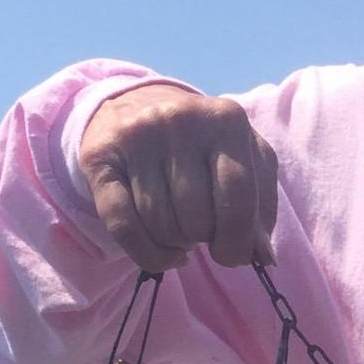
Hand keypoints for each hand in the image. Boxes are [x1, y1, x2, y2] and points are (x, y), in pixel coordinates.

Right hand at [79, 83, 277, 272]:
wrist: (139, 106)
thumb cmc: (204, 147)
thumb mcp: (244, 163)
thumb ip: (260, 206)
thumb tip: (263, 257)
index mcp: (227, 119)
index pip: (238, 197)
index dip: (239, 240)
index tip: (235, 254)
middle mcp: (180, 120)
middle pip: (197, 218)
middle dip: (204, 238)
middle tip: (202, 228)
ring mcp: (137, 136)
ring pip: (162, 226)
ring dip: (176, 242)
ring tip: (182, 225)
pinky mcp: (100, 158)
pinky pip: (123, 227)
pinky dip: (149, 254)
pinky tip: (166, 254)